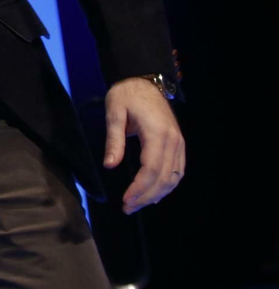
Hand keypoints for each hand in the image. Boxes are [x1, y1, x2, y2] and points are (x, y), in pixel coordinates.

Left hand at [103, 76, 185, 213]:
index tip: (125, 201)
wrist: (144, 80)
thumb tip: (110, 165)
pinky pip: (177, 170)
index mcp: (157, 133)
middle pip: (163, 177)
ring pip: (173, 177)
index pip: (151, 169)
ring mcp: (178, 142)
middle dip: (146, 196)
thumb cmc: (126, 95)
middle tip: (128, 208)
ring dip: (157, 193)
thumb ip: (114, 140)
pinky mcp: (178, 143)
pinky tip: (154, 193)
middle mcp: (173, 140)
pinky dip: (167, 184)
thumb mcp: (114, 113)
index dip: (139, 188)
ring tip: (138, 204)